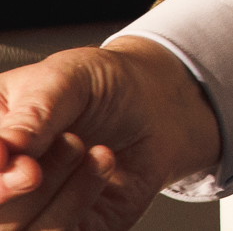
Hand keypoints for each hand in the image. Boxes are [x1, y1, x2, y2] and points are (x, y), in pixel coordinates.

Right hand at [0, 41, 220, 230]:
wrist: (154, 105)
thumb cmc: (99, 86)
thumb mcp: (64, 80)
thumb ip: (32, 116)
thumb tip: (1, 152)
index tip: (24, 166)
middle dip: (15, 190)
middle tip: (66, 145)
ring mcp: (21, 213)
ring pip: (18, 230)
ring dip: (57, 188)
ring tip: (84, 145)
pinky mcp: (61, 230)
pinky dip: (81, 197)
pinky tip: (102, 160)